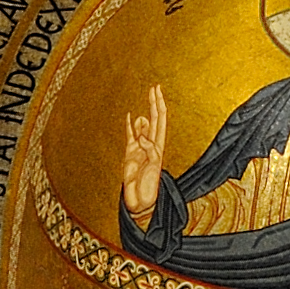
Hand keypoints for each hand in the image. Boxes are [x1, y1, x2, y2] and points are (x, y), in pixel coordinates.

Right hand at [123, 85, 168, 215]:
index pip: (160, 119)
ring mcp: (139, 148)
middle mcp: (150, 144)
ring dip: (142, 121)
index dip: (159, 104)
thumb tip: (142, 132)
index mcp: (159, 145)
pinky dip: (130, 126)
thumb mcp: (154, 166)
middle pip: (153, 118)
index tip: (157, 90)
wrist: (140, 201)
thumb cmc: (150, 187)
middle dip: (154, 103)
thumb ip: (149, 149)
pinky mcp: (129, 154)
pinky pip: (129, 136)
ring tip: (142, 118)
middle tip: (154, 87)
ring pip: (141, 127)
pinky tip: (131, 116)